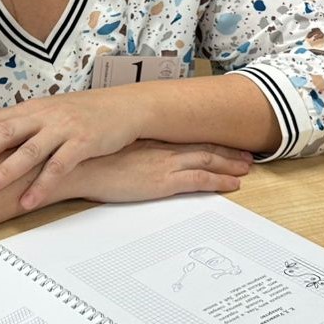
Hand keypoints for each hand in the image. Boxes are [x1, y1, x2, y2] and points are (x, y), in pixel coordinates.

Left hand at [0, 88, 149, 205]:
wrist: (125, 107)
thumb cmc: (83, 114)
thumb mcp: (50, 114)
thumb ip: (24, 126)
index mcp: (32, 109)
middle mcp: (44, 116)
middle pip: (6, 131)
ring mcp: (64, 128)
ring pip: (30, 149)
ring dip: (6, 170)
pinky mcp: (84, 143)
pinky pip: (60, 166)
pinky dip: (43, 184)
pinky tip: (28, 201)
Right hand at [52, 140, 252, 209]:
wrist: (77, 167)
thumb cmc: (86, 161)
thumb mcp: (109, 150)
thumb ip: (124, 152)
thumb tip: (127, 158)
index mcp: (149, 140)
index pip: (186, 138)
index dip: (208, 140)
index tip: (223, 142)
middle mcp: (161, 149)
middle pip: (202, 147)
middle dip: (226, 152)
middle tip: (246, 155)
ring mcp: (164, 164)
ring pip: (207, 161)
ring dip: (230, 165)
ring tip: (246, 168)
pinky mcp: (163, 182)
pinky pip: (200, 180)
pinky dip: (219, 181)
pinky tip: (232, 185)